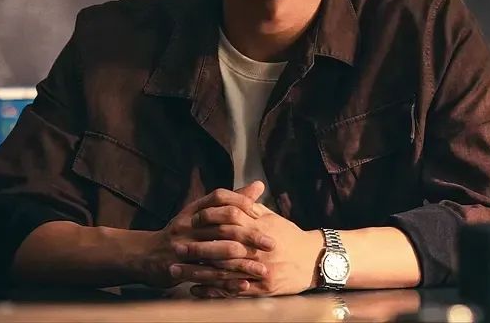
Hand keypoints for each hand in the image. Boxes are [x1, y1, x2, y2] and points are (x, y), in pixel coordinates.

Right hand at [136, 184, 271, 288]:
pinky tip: (243, 284)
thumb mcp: (202, 212)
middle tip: (271, 244)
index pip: (219, 198)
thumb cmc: (182, 232)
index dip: (240, 202)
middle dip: (250, 236)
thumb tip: (259, 184)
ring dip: (242, 263)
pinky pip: (205, 276)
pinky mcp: (178, 269)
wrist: (145, 255)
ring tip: (262, 269)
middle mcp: (187, 225)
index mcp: (194, 210)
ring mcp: (181, 247)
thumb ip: (232, 200)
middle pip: (222, 227)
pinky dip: (225, 282)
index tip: (261, 214)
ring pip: (216, 254)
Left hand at [180, 182, 325, 297]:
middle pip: (221, 249)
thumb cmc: (291, 237)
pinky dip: (212, 292)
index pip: (229, 221)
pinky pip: (233, 292)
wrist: (315, 260)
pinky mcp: (261, 290)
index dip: (208, 221)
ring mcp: (259, 271)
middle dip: (196, 249)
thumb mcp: (273, 218)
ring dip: (198, 273)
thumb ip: (251, 208)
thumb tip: (232, 197)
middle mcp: (258, 250)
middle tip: (174, 248)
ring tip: (176, 271)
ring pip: (223, 272)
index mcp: (259, 229)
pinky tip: (194, 291)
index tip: (188, 221)